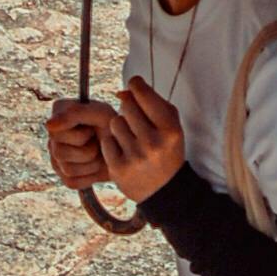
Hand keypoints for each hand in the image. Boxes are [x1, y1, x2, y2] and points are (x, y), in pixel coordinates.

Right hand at [45, 95, 112, 188]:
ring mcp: (56, 157)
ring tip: (99, 153)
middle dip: (88, 150)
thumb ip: (74, 113)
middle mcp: (52, 136)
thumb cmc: (114, 126)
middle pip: (59, 152)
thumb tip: (48, 125)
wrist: (128, 148)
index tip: (93, 127)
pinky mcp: (65, 176)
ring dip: (91, 163)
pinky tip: (97, 165)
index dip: (81, 134)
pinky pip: (72, 182)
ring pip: (67, 168)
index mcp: (57, 115)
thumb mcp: (100, 114)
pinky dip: (90, 176)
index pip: (56, 132)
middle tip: (98, 142)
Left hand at [95, 77, 184, 199]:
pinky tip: (124, 152)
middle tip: (136, 121)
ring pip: (115, 122)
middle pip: (126, 105)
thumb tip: (121, 92)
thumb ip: (152, 102)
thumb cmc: (166, 150)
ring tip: (132, 139)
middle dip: (129, 109)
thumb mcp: (170, 125)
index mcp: (170, 130)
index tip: (135, 87)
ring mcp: (135, 157)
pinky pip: (106, 141)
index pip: (144, 94)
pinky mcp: (119, 168)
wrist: (164, 190)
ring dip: (120, 128)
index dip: (136, 85)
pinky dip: (112, 144)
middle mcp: (153, 144)